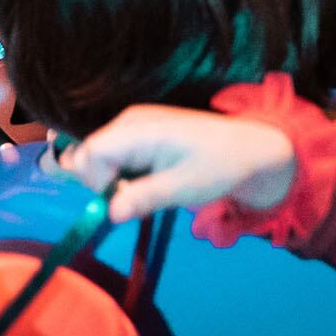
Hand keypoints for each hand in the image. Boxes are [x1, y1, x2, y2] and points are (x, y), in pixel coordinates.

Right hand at [61, 105, 297, 223]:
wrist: (248, 148)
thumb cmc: (219, 166)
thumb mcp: (184, 187)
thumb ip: (145, 197)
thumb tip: (110, 213)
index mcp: (139, 129)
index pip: (89, 153)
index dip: (95, 182)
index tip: (123, 202)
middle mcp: (128, 121)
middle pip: (87, 155)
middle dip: (101, 184)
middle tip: (136, 200)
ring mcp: (132, 126)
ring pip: (97, 159)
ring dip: (112, 182)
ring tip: (146, 191)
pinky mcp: (137, 135)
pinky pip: (112, 157)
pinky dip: (120, 176)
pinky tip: (146, 183)